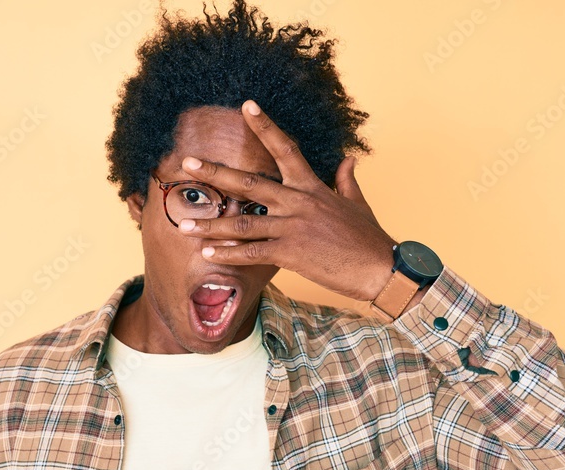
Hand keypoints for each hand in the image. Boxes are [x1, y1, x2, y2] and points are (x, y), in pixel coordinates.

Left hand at [176, 99, 398, 301]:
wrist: (380, 268)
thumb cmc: (369, 238)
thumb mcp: (357, 203)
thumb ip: (346, 180)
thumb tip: (348, 159)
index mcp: (312, 186)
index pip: (285, 148)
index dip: (265, 126)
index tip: (246, 106)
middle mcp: (298, 202)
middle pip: (248, 182)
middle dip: (215, 173)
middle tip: (187, 164)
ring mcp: (292, 227)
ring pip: (242, 222)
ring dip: (210, 226)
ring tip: (184, 226)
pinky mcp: (290, 253)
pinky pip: (251, 252)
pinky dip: (228, 254)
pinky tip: (207, 255)